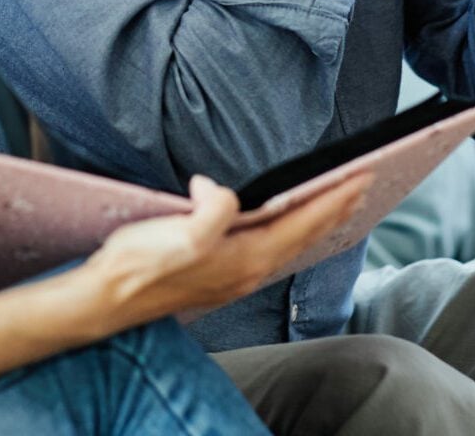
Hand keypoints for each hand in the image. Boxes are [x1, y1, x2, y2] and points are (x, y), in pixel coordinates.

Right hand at [84, 173, 368, 327]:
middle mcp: (248, 270)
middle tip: (365, 184)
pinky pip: (271, 249)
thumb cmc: (141, 264)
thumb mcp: (179, 232)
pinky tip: (285, 227)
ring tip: (336, 203)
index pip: (302, 222)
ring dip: (317, 222)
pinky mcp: (220, 276)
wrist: (109, 298)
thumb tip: (221, 189)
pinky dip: (291, 232)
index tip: (362, 175)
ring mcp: (235, 276)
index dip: (334, 198)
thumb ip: (212, 210)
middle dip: (337, 210)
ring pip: (290, 244)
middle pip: (305, 236)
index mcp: (246, 257)